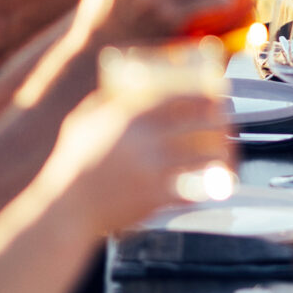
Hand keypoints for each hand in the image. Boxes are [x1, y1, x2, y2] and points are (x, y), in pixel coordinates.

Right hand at [45, 86, 237, 236]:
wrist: (64, 210)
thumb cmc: (72, 165)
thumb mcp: (84, 121)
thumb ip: (109, 100)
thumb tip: (133, 82)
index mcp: (129, 115)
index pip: (183, 96)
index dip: (206, 95)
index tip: (216, 97)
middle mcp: (145, 139)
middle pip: (203, 123)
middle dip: (223, 123)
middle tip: (228, 127)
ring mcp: (153, 170)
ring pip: (207, 156)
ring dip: (224, 156)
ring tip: (228, 157)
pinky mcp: (157, 198)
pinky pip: (197, 188)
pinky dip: (211, 186)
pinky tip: (217, 184)